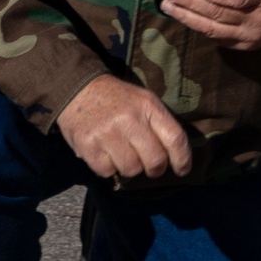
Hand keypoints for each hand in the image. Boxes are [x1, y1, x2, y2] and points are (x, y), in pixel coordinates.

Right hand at [57, 75, 192, 180]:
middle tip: (147, 165)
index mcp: (148, 106)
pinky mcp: (88, 145)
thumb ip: (159, 124)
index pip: (175, 138)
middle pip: (155, 161)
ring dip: (129, 168)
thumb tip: (176, 157)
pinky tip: (104, 153)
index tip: (182, 170)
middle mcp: (130, 119)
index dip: (182, 159)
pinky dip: (108, 168)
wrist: (78, 88)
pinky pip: (107, 172)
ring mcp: (108, 133)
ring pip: (131, 170)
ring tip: (121, 153)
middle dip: (154, 169)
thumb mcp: (143, 100)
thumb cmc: (117, 99)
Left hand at [161, 0, 260, 50]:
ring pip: (213, 29)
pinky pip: (217, 38)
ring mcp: (251, 37)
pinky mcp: (244, 46)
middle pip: (219, 13)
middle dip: (191, 3)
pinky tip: (183, 16)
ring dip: (187, 17)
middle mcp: (258, 20)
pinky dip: (198, 27)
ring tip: (168, 6)